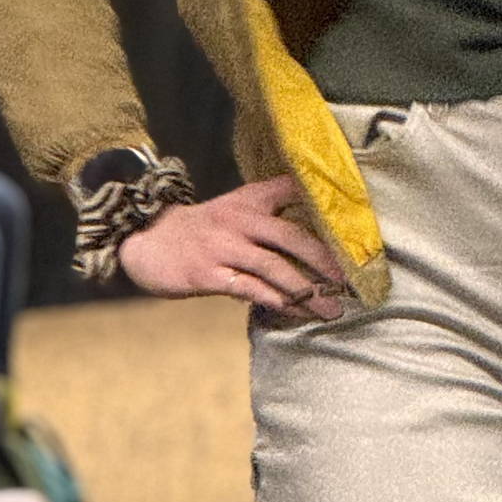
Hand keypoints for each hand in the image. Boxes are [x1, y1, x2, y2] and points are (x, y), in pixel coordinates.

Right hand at [118, 177, 349, 317]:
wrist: (146, 240)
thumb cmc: (202, 230)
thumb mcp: (234, 208)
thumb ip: (269, 212)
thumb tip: (315, 229)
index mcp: (249, 200)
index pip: (292, 191)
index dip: (323, 203)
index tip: (355, 224)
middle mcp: (238, 220)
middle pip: (291, 236)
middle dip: (324, 260)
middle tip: (349, 281)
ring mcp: (223, 247)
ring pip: (273, 268)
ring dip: (305, 291)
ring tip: (330, 309)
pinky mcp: (207, 273)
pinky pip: (247, 288)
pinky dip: (272, 299)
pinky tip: (292, 310)